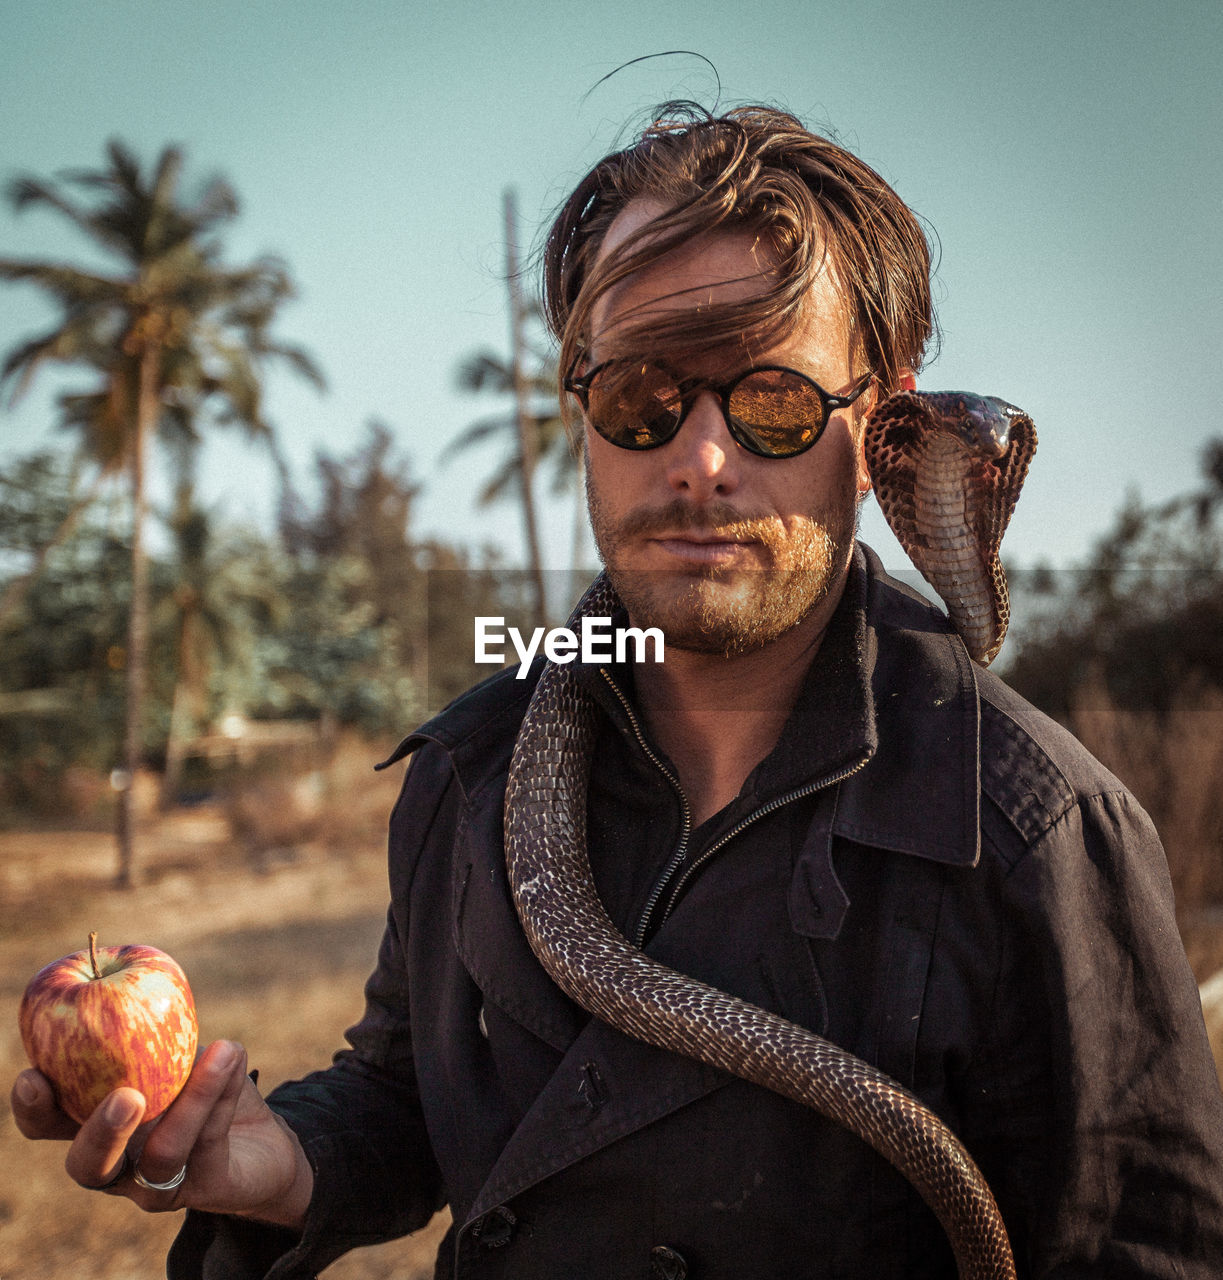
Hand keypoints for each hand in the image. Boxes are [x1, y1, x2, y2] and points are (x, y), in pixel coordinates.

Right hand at [10, 1040, 313, 1227]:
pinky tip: (233, 1055)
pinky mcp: (209, 1186)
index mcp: (96, 1125)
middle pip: (87, 1167)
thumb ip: (144, 1023)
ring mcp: (162, 1183)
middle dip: (100, 1133)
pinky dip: (223, 1091)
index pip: (50, 1125)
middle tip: (127, 1097)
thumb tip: (114, 968)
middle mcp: (120, 1162)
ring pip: (162, 1156)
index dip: (34, 1108)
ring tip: (221, 1050)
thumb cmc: (205, 1085)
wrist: (264, 1141)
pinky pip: (210, 1141)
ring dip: (194, 1098)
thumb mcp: (174, 1046)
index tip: (32, 1076)